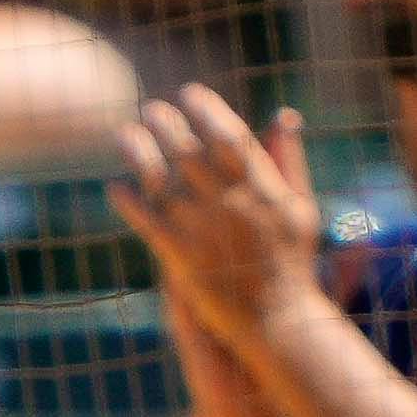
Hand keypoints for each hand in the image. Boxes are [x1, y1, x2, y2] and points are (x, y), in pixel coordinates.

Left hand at [107, 85, 331, 328]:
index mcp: (263, 187)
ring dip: (140, 152)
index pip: (229, 134)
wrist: (278, 322)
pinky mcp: (182, 258)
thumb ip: (289, 160)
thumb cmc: (293, 264)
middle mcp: (232, 202)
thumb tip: (284, 115)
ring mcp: (204, 230)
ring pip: (163, 179)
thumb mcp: (301, 207)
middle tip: (151, 108)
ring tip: (124, 133)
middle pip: (190, 150)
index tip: (190, 93)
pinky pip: (148, 221)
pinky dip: (130, 202)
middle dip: (167, 123)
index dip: (207, 109)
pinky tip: (115, 187)